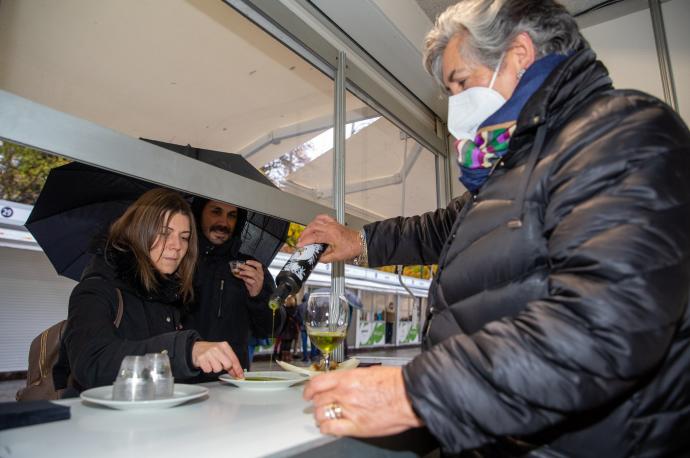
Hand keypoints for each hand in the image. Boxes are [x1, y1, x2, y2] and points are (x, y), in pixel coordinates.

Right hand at [191, 341, 243, 378]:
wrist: (196, 348)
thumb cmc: (211, 351)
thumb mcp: (222, 353)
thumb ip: (230, 362)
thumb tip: (237, 373)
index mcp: (224, 346)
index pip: (234, 359)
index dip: (238, 369)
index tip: (240, 376)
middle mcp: (217, 348)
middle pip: (228, 365)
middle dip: (225, 367)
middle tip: (220, 364)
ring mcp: (209, 353)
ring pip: (218, 369)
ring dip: (215, 368)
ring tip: (211, 362)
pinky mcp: (201, 358)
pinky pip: (208, 370)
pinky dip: (208, 369)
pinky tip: (206, 363)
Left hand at [234, 260, 263, 296]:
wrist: (255, 293)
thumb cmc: (252, 284)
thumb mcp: (249, 277)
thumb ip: (244, 272)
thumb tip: (236, 269)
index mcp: (260, 272)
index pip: (258, 265)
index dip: (253, 262)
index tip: (246, 261)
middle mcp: (260, 276)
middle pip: (253, 269)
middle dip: (245, 267)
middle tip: (239, 266)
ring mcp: (258, 281)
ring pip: (253, 274)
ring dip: (245, 272)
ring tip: (240, 272)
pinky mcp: (255, 285)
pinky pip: (251, 281)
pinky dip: (246, 278)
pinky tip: (242, 278)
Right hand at [297, 214, 360, 263]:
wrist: (361, 243)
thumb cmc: (351, 248)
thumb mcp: (337, 257)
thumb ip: (325, 258)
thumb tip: (317, 258)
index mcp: (331, 235)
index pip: (314, 237)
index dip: (305, 241)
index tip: (299, 245)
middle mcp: (331, 227)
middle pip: (312, 227)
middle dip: (304, 234)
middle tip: (300, 241)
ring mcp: (333, 224)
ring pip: (316, 221)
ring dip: (308, 227)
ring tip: (305, 234)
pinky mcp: (334, 223)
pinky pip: (323, 217)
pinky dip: (316, 220)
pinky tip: (314, 224)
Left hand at [303, 366, 421, 436]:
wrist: (409, 396)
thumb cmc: (396, 383)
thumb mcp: (370, 372)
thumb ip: (353, 378)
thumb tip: (345, 382)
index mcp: (348, 378)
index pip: (318, 383)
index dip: (309, 389)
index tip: (308, 392)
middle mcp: (345, 393)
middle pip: (318, 399)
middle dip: (316, 402)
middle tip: (318, 405)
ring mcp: (349, 411)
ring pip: (321, 414)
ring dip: (321, 415)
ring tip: (325, 416)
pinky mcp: (356, 426)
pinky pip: (332, 429)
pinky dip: (326, 429)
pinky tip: (329, 427)